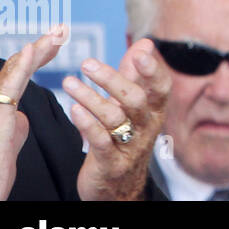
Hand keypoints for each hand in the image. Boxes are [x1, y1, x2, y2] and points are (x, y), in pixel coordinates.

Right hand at [0, 26, 65, 200]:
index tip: (54, 42)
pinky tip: (32, 50)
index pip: (18, 76)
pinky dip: (20, 67)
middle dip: (40, 47)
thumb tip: (22, 117)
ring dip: (36, 50)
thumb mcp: (7, 143)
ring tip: (55, 33)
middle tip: (61, 29)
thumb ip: (14, 126)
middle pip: (16, 69)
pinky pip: (8, 88)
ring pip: (13, 73)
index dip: (36, 57)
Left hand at [67, 39, 169, 200]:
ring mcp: (130, 146)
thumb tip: (146, 43)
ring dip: (90, 98)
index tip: (140, 53)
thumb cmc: (126, 137)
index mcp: (155, 111)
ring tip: (68, 82)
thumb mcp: (133, 106)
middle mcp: (147, 127)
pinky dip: (87, 124)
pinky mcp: (111, 163)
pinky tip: (73, 109)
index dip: (153, 70)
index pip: (160, 87)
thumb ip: (136, 75)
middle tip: (87, 63)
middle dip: (111, 79)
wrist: (119, 185)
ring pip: (114, 118)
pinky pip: (100, 141)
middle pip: (135, 99)